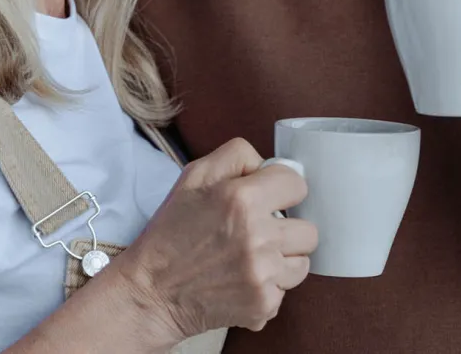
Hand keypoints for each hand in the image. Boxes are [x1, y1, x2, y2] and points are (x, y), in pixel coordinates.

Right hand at [112, 138, 316, 341]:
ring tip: (251, 259)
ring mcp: (263, 274)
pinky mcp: (263, 304)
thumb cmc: (172, 231)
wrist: (152, 292)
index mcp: (243, 198)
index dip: (281, 190)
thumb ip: (237, 155)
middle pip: (308, 229)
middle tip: (258, 233)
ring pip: (302, 263)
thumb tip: (269, 164)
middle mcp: (259, 236)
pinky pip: (285, 291)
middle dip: (286, 230)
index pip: (298, 185)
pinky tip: (242, 282)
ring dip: (282, 261)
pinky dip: (268, 288)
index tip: (267, 199)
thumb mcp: (194, 176)